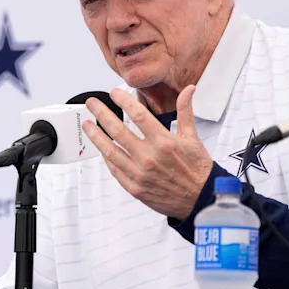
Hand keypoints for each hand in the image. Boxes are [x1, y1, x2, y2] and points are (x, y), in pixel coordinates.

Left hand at [82, 85, 212, 219]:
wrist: (201, 199)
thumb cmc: (197, 169)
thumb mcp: (192, 138)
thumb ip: (185, 111)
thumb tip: (188, 90)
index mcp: (163, 142)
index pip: (138, 115)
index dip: (123, 101)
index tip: (114, 92)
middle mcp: (149, 157)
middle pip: (117, 130)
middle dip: (101, 114)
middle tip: (92, 104)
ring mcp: (139, 173)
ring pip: (110, 151)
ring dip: (95, 136)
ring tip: (87, 125)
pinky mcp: (134, 187)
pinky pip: (114, 170)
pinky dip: (106, 157)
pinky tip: (101, 148)